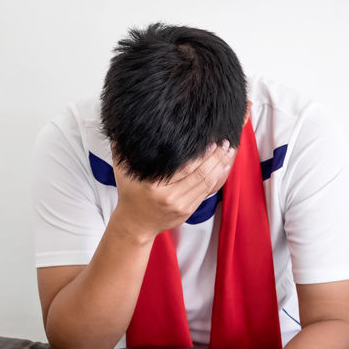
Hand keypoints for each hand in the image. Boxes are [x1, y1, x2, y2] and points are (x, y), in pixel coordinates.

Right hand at [110, 142, 236, 239]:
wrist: (135, 224)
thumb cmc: (130, 193)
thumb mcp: (122, 170)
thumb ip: (121, 148)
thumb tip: (120, 124)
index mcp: (154, 187)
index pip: (184, 168)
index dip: (201, 155)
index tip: (211, 141)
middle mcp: (170, 198)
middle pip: (199, 175)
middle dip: (216, 158)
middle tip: (226, 142)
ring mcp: (181, 207)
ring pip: (206, 184)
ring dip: (220, 167)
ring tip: (228, 152)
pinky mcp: (188, 211)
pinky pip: (206, 193)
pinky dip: (217, 179)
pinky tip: (223, 167)